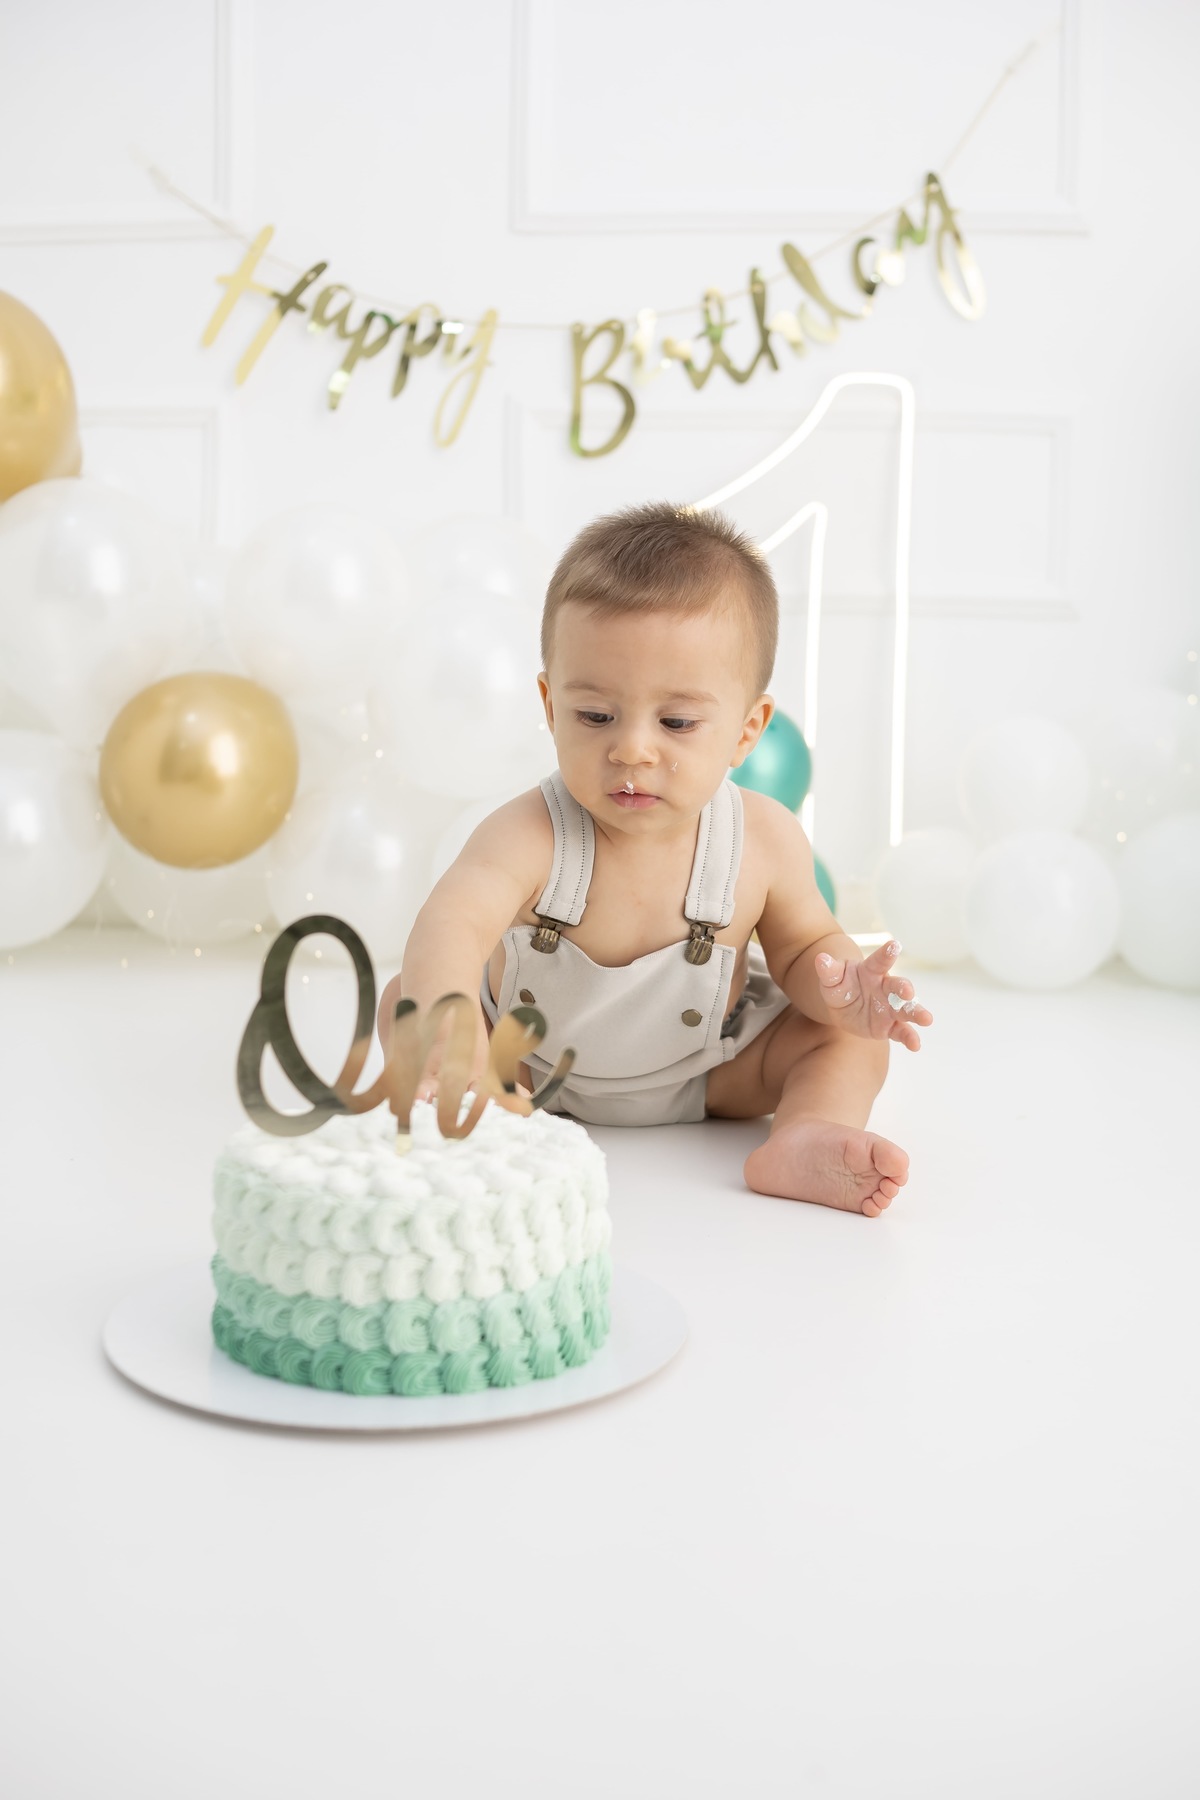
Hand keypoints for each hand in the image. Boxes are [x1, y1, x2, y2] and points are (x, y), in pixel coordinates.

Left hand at [815, 940, 932, 1050]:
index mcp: (872, 971)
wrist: (843, 1008)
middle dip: (904, 988)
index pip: (880, 960)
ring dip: (917, 1013)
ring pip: (906, 1009)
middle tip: (908, 992)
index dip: (887, 953)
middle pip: (898, 986)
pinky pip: (901, 1031)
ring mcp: (890, 1007)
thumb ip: (829, 971)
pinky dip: (910, 1038)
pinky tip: (915, 1045)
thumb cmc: (840, 987)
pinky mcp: (890, 1026)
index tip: (894, 945)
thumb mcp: (831, 979)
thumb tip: (821, 959)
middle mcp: (885, 988)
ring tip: (927, 1019)